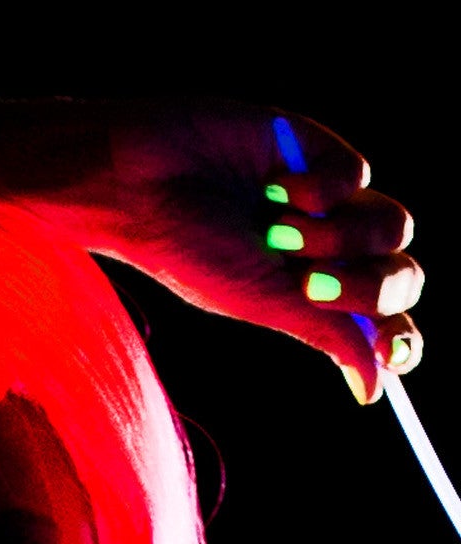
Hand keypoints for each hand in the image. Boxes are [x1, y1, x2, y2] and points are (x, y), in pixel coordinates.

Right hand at [89, 99, 420, 402]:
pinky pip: (360, 177)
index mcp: (311, 298)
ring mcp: (330, 203)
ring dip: (337, 235)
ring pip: (391, 227)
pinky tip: (270, 183)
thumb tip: (373, 391)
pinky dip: (320, 188)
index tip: (393, 352)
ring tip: (274, 228)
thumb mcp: (260, 304)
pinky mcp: (322, 153)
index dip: (399, 339)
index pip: (383, 324)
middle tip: (308, 282)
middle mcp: (328, 253)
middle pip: (400, 277)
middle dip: (365, 286)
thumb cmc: (188, 251)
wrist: (144, 183)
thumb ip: (327, 336)